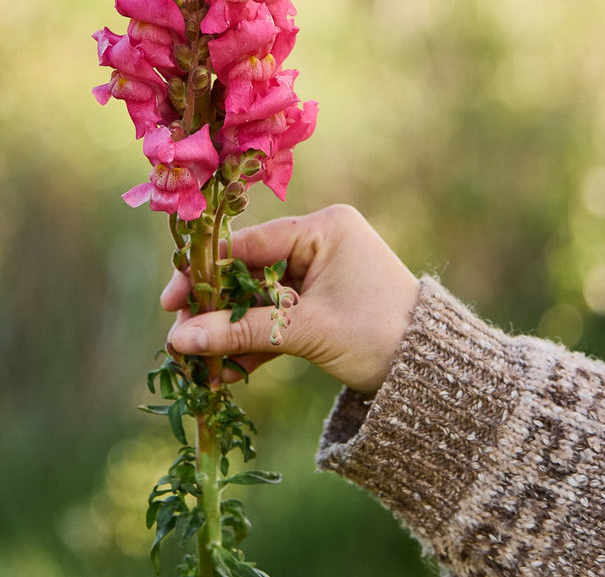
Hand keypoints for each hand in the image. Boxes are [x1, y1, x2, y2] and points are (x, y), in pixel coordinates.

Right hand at [161, 204, 420, 393]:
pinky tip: (226, 371)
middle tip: (179, 337)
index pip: (249, 244)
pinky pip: (277, 319)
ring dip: (231, 331)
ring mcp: (320, 274)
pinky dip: (255, 343)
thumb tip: (179, 339)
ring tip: (196, 363)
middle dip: (215, 308)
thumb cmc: (378, 336)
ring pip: (259, 299)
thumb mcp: (306, 331)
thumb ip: (241, 331)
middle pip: (249, 272)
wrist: (434, 376)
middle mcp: (320, 242)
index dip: (206, 273)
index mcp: (323, 228)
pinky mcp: (321, 305)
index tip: (170, 302)